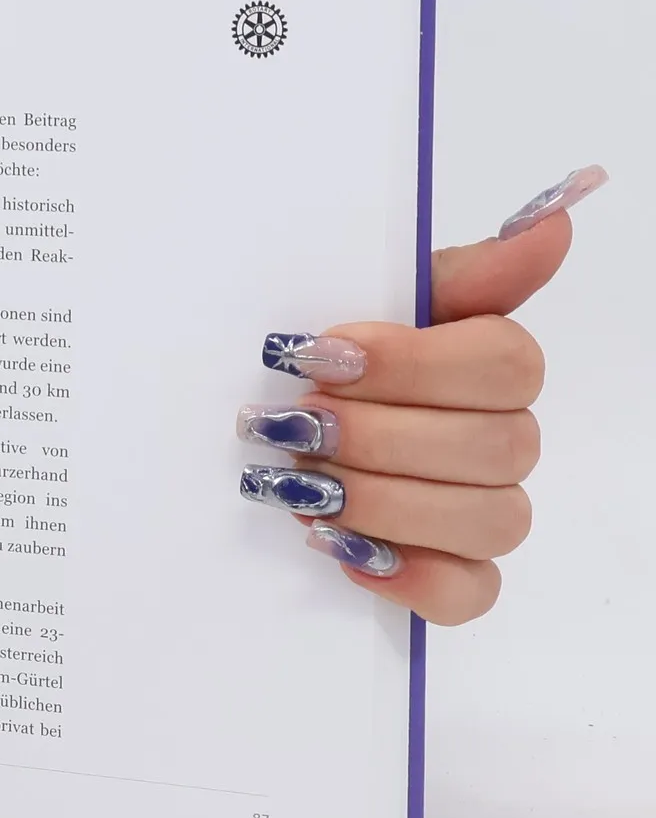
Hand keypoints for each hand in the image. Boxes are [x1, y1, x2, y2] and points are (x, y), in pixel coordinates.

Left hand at [237, 167, 606, 624]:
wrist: (265, 436)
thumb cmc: (324, 364)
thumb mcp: (369, 302)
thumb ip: (458, 274)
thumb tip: (552, 224)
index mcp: (490, 368)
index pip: (506, 364)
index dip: (411, 363)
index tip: (320, 357)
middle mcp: (503, 442)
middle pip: (495, 447)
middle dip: (377, 436)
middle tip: (293, 426)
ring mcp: (486, 514)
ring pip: (489, 520)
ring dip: (383, 501)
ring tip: (299, 487)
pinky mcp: (456, 578)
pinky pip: (471, 594)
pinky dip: (412, 577)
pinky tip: (344, 551)